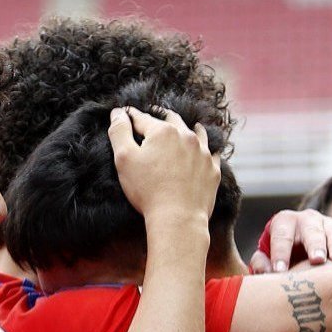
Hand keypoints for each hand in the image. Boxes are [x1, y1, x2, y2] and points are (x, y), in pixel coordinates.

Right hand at [109, 106, 220, 223]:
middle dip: (160, 117)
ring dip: (188, 128)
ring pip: (196, 132)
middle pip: (171, 119)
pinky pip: (211, 153)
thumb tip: (118, 113)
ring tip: (186, 127)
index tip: (124, 114)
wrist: (178, 218)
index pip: (141, 118)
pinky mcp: (213, 169)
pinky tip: (204, 151)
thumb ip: (119, 132)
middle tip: (153, 116)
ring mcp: (203, 152)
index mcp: (163, 131)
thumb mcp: (124, 159)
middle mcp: (186, 136)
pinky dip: (205, 149)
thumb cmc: (147, 190)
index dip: (130, 116)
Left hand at [250, 209, 331, 272]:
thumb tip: (267, 271)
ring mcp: (328, 223)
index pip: (281, 237)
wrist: (301, 250)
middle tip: (316, 260)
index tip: (280, 272)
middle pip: (311, 231)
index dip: (280, 254)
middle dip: (314, 245)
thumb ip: (260, 263)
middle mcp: (307, 218)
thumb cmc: (281, 257)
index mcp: (284, 222)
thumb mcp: (266, 257)